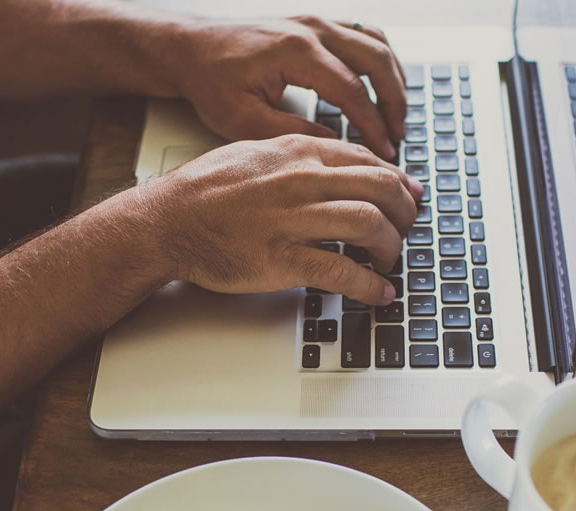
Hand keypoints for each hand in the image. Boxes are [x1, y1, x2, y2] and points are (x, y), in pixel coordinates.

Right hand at [134, 135, 421, 305]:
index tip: (409, 197)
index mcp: (297, 152)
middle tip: (406, 231)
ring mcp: (292, 219)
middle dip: (405, 213)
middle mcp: (300, 180)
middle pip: (381, 189)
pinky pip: (342, 270)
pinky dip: (369, 286)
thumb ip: (297, 155)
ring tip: (391, 263)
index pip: (368, 161)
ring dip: (392, 248)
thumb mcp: (255, 152)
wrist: (165, 221)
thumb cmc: (203, 191)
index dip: (398, 182)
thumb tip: (336, 162)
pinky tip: (378, 294)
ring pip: (369, 224)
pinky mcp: (282, 259)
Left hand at [170, 15, 406, 159]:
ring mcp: (316, 22)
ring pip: (376, 44)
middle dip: (394, 102)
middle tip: (398, 136)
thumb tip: (334, 147)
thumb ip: (291, 133)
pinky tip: (383, 86)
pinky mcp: (315, 24)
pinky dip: (381, 61)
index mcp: (296, 52)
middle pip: (376, 61)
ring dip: (393, 79)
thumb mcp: (243, 120)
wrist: (191, 47)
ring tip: (397, 115)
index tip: (385, 151)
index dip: (372, 124)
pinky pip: (365, 35)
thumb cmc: (210, 80)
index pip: (351, 91)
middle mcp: (312, 29)